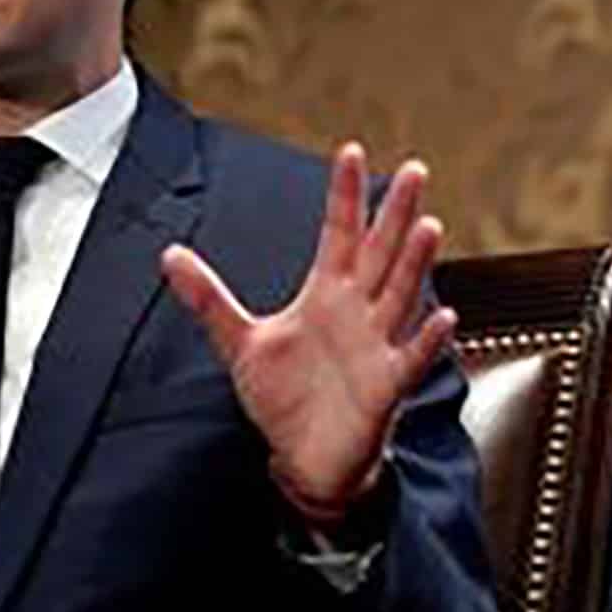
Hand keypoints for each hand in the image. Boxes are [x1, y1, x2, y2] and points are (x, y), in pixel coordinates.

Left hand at [160, 143, 455, 527]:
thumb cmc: (285, 397)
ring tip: (427, 226)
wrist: (305, 459)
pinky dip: (426, 338)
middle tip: (413, 170)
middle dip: (395, 213)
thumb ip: (209, 298)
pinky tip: (442, 315)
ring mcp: (376, 346)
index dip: (343, 196)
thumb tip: (170, 255)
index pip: (338, 234)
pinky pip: (410, 358)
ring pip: (400, 295)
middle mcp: (358, 312)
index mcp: (326, 295)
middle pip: (380, 253)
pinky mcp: (386, 386)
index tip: (349, 152)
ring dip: (414, 263)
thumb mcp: (240, 342)